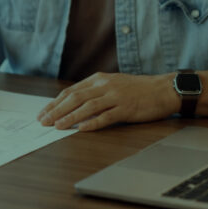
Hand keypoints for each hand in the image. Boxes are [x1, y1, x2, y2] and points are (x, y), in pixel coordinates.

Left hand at [37, 72, 178, 130]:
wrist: (164, 89)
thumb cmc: (138, 89)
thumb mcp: (113, 84)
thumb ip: (94, 91)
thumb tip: (73, 103)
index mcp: (99, 79)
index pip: (71, 91)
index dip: (55, 103)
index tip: (43, 113)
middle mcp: (105, 86)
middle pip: (75, 98)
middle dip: (57, 110)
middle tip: (43, 121)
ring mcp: (116, 97)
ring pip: (88, 106)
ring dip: (70, 117)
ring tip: (57, 126)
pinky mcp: (127, 108)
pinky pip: (107, 116)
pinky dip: (93, 123)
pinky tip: (82, 128)